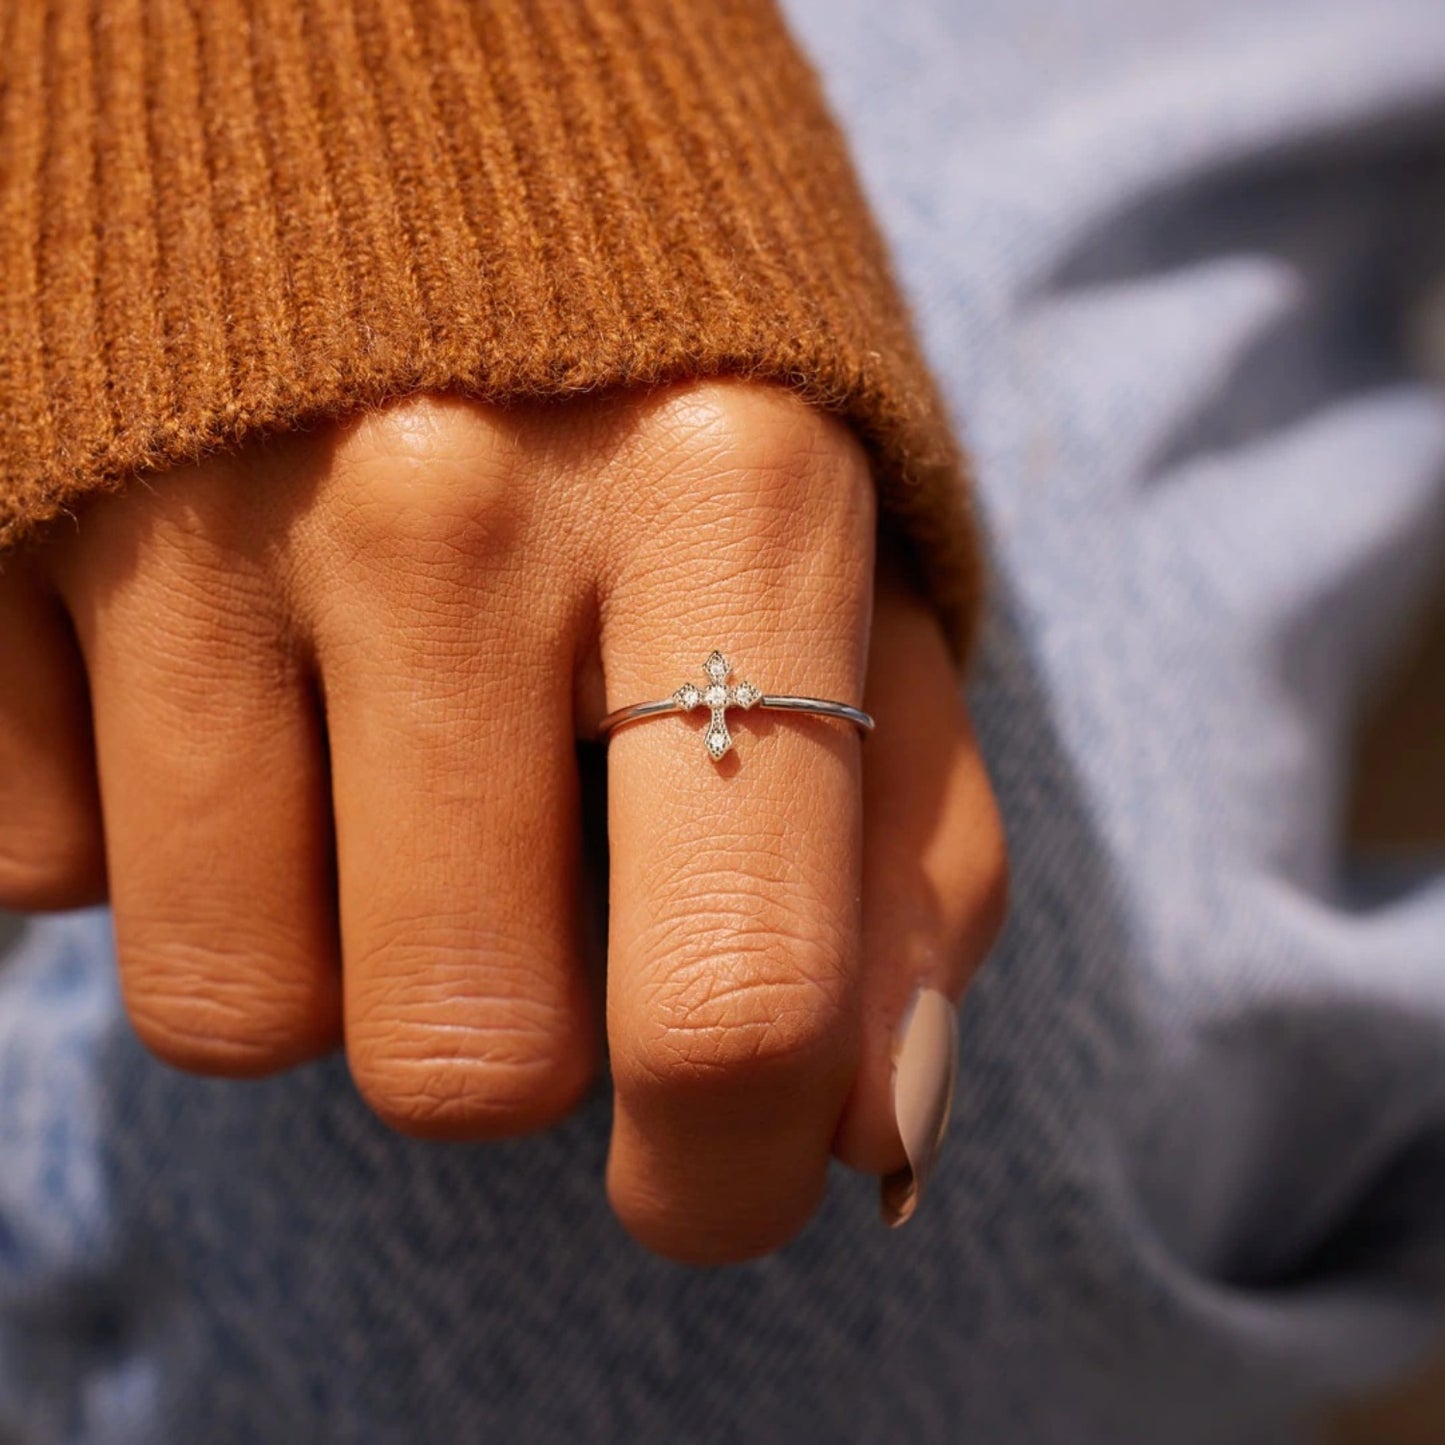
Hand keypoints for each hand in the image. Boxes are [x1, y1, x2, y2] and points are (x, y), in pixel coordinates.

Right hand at [0, 381, 1005, 1262]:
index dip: (720, 1176)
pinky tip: (234, 678)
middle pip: (456, 1058)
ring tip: (383, 764)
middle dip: (510, 1036)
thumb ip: (902, 849)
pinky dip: (157, 825)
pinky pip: (52, 865)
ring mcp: (197, 497)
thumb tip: (869, 1142)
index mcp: (729, 492)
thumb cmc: (676, 362)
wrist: (420, 91)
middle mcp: (450, 497)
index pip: (729, 1002)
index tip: (701, 1177)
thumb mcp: (857, 562)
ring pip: (235, 1005)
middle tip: (533, 877)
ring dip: (334, 944)